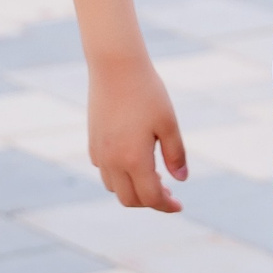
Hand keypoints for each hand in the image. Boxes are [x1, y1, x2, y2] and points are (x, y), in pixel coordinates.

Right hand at [86, 55, 187, 211]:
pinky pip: (104, 171)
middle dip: (150, 202)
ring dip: (133, 190)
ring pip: (114, 188)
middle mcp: (112, 161)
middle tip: (169, 192)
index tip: (179, 206)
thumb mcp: (169, 123)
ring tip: (154, 177)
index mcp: (134, 159)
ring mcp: (99, 153)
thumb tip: (180, 180)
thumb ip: (175, 154)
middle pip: (129, 200)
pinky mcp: (92, 142)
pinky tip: (134, 161)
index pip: (150, 197)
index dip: (166, 206)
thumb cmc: (148, 92)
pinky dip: (120, 176)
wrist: (115, 67)